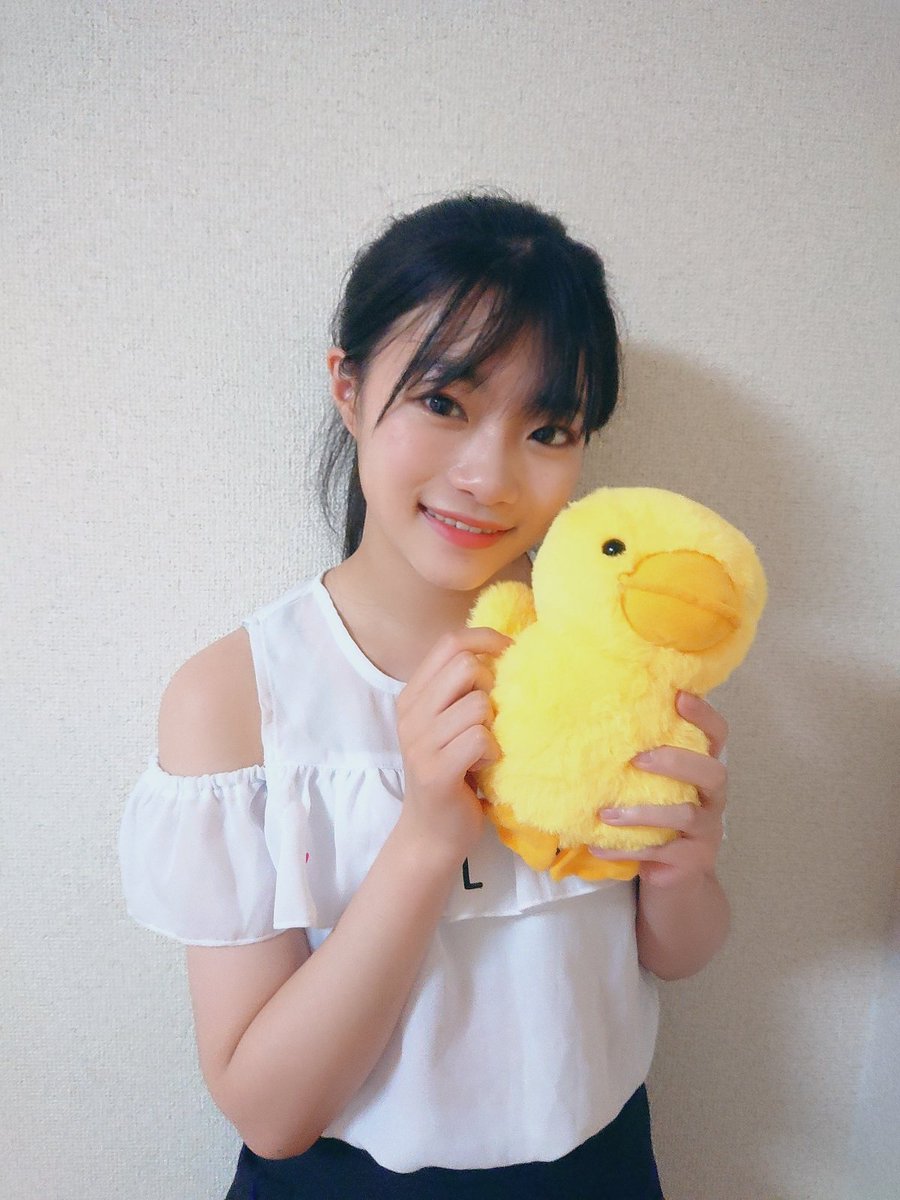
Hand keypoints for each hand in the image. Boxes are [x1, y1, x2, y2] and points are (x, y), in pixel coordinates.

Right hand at [395, 627, 511, 862]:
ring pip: (477, 704)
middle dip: (493, 686)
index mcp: (413, 696)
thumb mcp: (450, 724)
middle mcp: (410, 714)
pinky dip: (493, 751)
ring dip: (495, 726)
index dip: (486, 639)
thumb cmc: (454, 773)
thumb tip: (508, 651)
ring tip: (487, 748)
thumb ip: (463, 690)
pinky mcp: (436, 771)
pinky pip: (480, 738)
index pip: (450, 643)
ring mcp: (419, 743)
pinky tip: (486, 767)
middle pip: (466, 667)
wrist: (431, 835)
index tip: (512, 654)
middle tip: (495, 716)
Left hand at [588, 691, 728, 888]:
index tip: (678, 697)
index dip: (704, 715)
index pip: (718, 735)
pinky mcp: (691, 858)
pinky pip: (659, 851)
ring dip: (643, 813)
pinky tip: (596, 845)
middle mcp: (713, 796)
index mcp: (705, 769)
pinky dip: (626, 848)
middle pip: (712, 772)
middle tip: (637, 759)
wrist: (674, 875)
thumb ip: (646, 756)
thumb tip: (593, 718)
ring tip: (606, 814)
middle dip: (676, 762)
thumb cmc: (660, 815)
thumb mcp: (658, 783)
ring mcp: (706, 829)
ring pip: (684, 814)